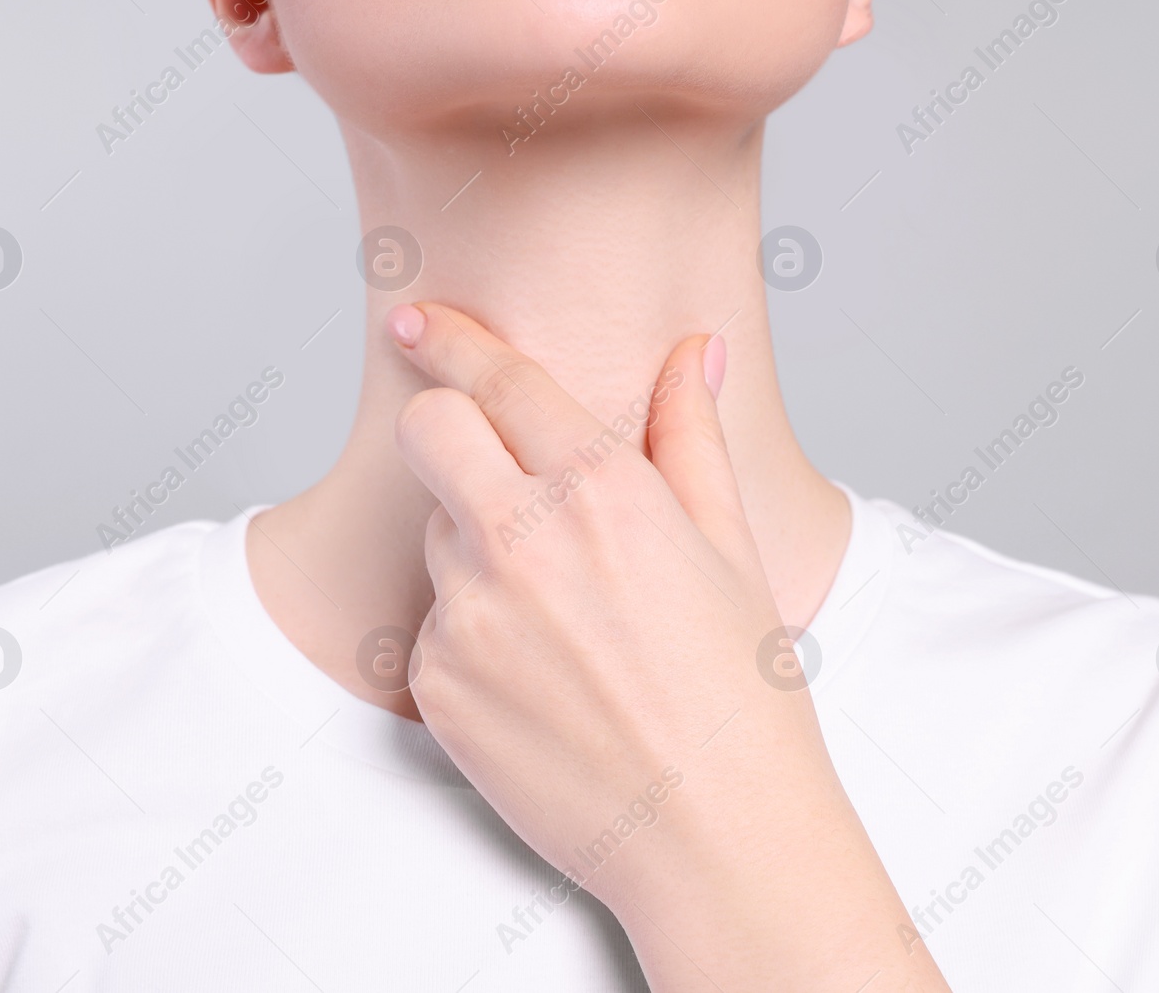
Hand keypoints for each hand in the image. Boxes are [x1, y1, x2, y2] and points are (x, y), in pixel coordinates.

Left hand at [387, 302, 949, 991]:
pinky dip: (473, 635)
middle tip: (484, 463)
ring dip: (477, 548)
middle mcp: (523, 542)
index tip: (419, 319)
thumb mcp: (732, 550)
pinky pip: (434, 626)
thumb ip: (692, 437)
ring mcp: (471, 617)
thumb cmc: (740, 696)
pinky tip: (542, 679)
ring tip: (562, 618)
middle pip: (427, 432)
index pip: (497, 380)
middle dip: (444, 426)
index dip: (450, 337)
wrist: (716, 839)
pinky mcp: (438, 687)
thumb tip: (693, 351)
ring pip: (436, 536)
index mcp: (603, 493)